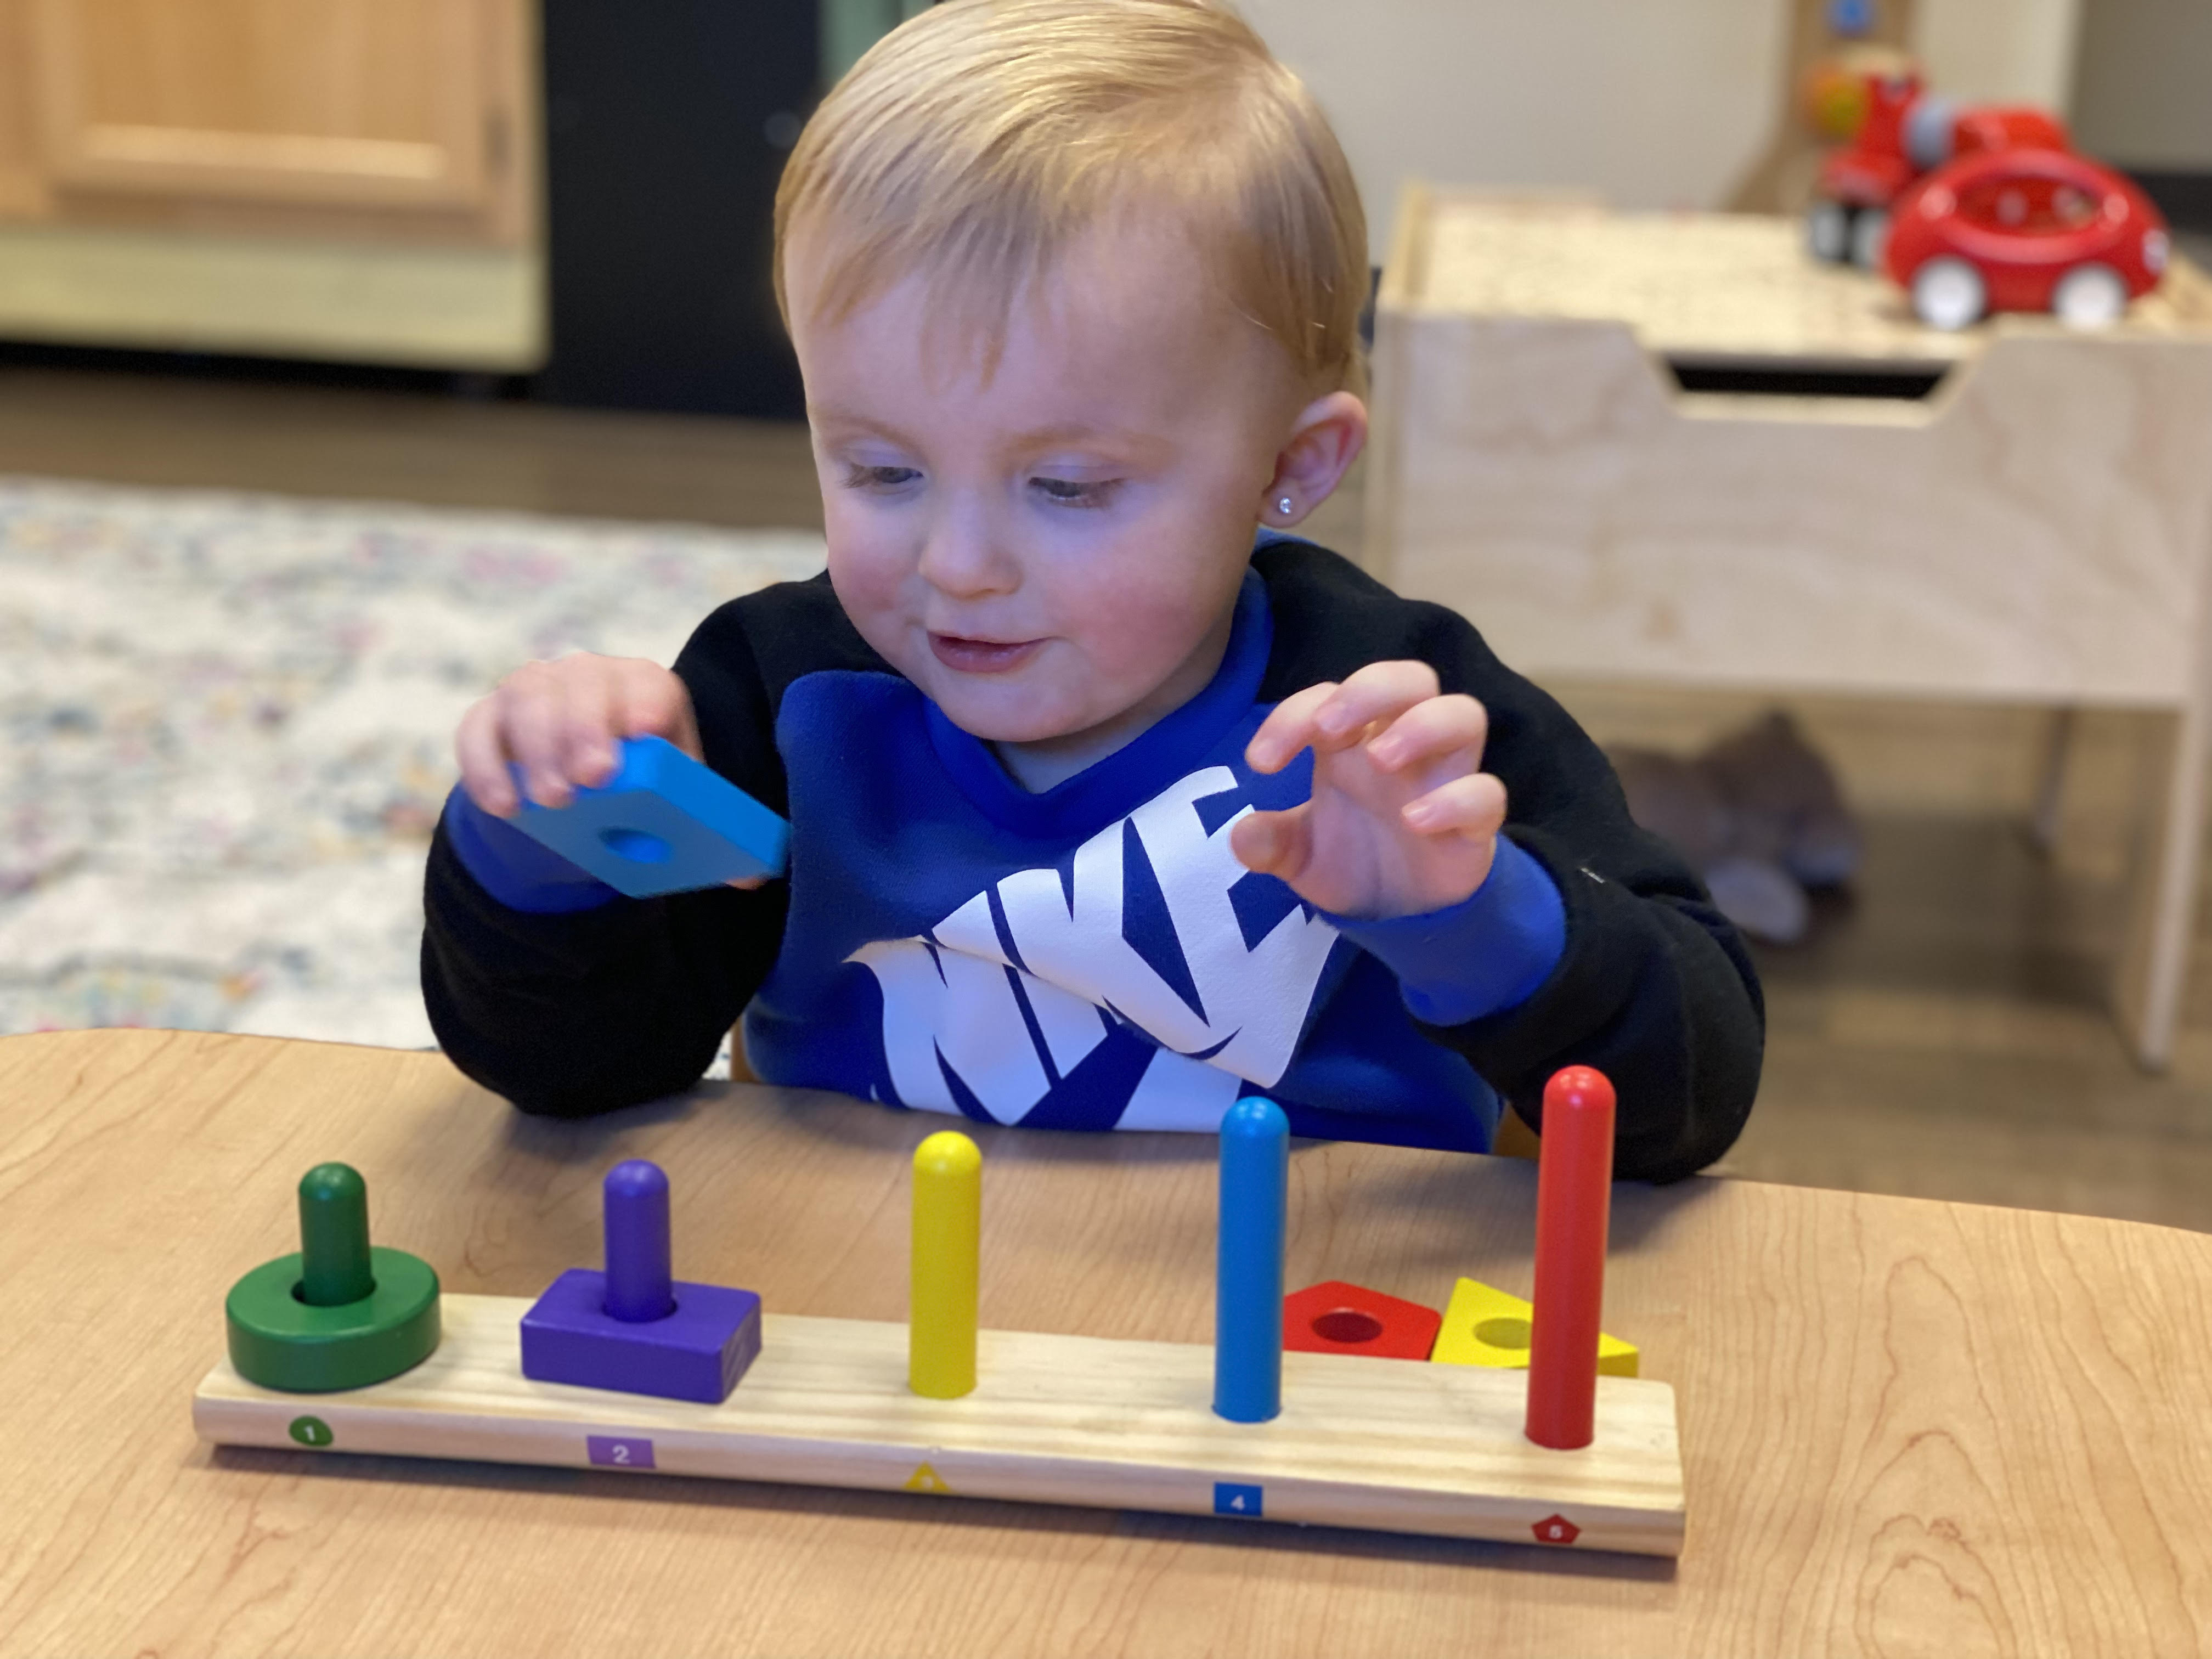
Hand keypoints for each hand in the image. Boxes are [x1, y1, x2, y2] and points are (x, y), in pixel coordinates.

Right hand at [455, 655, 768, 889]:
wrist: (571, 798)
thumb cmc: (636, 793)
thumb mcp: (673, 803)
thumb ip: (711, 833)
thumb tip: (752, 880)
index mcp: (643, 688)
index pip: (646, 684)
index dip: (645, 704)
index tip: (644, 734)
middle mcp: (587, 676)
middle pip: (583, 686)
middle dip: (587, 729)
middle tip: (594, 779)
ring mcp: (532, 692)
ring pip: (528, 702)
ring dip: (539, 751)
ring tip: (553, 800)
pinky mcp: (487, 719)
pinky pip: (478, 732)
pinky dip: (487, 769)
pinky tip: (506, 806)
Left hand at [1231, 661, 1505, 919]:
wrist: (1400, 915)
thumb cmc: (1353, 861)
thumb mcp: (1299, 855)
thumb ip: (1271, 843)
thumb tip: (1243, 837)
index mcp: (1354, 742)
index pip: (1330, 697)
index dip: (1294, 715)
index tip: (1260, 762)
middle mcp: (1404, 747)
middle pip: (1411, 678)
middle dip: (1370, 689)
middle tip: (1329, 729)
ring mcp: (1446, 779)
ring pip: (1464, 714)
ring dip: (1423, 726)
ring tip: (1381, 759)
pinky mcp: (1475, 823)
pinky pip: (1487, 793)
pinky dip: (1456, 800)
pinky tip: (1415, 822)